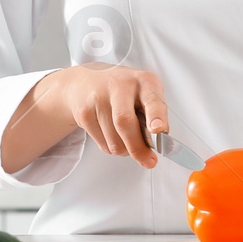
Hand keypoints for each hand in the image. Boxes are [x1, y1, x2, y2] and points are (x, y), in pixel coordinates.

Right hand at [50, 62, 168, 167]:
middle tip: (148, 160)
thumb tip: (156, 147)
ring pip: (114, 140)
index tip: (158, 129)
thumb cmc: (124, 92)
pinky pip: (102, 144)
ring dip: (124, 150)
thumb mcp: (144, 94)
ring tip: (127, 141)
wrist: (86, 84)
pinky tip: (112, 136)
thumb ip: (154, 117)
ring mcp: (99, 97)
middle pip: (125, 122)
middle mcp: (121, 85)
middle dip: (137, 147)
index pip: (151, 99)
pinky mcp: (84, 113)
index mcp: (144, 81)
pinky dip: (111, 148)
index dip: (156, 116)